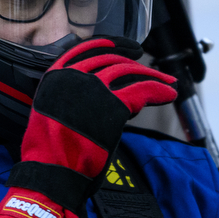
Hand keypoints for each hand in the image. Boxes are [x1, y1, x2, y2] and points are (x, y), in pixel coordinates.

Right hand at [0, 38, 178, 217]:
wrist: (52, 172)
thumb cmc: (50, 152)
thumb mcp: (50, 113)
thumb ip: (69, 98)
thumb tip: (94, 96)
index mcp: (56, 76)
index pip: (88, 48)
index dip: (112, 45)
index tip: (127, 47)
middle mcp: (75, 76)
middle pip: (113, 60)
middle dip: (136, 61)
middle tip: (150, 66)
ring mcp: (95, 89)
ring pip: (131, 73)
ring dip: (152, 76)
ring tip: (166, 81)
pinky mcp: (114, 106)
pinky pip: (143, 91)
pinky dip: (159, 90)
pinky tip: (168, 93)